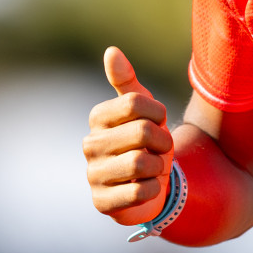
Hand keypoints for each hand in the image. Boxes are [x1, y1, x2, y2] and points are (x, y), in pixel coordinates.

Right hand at [83, 46, 174, 225]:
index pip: (137, 102)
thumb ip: (127, 82)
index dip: (158, 113)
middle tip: (160, 150)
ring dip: (159, 166)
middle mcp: (90, 144)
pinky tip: (147, 187)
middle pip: (142, 131)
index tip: (159, 123)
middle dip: (163, 142)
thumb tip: (112, 51)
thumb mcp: (143, 109)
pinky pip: (139, 191)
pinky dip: (153, 189)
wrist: (149, 184)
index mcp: (98, 117)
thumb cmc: (147, 141)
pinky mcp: (102, 202)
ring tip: (153, 168)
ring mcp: (93, 174)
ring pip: (141, 162)